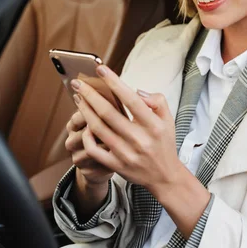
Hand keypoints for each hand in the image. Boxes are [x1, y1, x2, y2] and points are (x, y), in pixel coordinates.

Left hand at [70, 65, 182, 193]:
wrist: (165, 177)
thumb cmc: (164, 144)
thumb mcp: (168, 120)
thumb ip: (157, 101)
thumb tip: (136, 90)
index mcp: (154, 126)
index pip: (131, 99)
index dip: (114, 83)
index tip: (100, 69)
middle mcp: (140, 139)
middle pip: (108, 112)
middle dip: (90, 94)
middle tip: (78, 82)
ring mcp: (126, 154)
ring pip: (98, 128)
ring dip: (85, 110)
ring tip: (78, 98)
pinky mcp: (116, 165)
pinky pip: (94, 149)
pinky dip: (86, 136)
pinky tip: (84, 124)